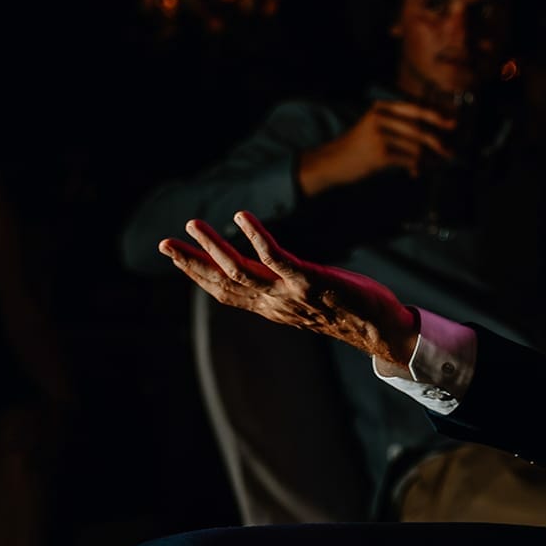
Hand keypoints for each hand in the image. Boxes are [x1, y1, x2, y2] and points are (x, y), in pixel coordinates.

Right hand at [159, 211, 418, 365]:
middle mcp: (273, 303)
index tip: (176, 256)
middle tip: (165, 243)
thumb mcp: (308, 300)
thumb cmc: (350, 310)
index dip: (198, 275)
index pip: (226, 292)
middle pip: (223, 283)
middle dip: (191, 263)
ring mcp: (289, 293)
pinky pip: (274, 257)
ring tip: (192, 224)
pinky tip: (241, 217)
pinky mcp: (309, 279)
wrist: (380, 329)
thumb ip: (286, 287)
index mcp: (271, 307)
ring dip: (213, 247)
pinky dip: (255, 237)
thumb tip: (273, 273)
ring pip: (240, 270)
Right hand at [298, 100, 456, 195]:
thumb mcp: (376, 127)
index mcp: (382, 108)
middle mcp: (380, 117)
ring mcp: (379, 135)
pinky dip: (416, 167)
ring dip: (428, 158)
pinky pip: (409, 160)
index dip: (436, 115)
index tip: (453, 123)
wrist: (332, 162)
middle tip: (449, 152)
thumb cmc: (359, 147)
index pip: (415, 108)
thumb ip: (401, 126)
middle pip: (420, 128)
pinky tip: (414, 172)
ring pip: (416, 146)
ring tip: (430, 165)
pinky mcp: (380, 154)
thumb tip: (434, 133)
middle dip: (438, 142)